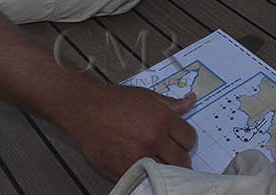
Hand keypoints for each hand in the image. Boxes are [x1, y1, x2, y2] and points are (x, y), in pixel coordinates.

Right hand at [66, 86, 196, 179]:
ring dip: (165, 169)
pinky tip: (143, 168)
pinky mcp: (125, 170)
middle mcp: (154, 140)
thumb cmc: (114, 101)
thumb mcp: (146, 96)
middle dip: (179, 157)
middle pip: (182, 160)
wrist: (84, 110)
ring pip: (167, 173)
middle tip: (170, 154)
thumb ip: (171, 103)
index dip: (185, 140)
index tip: (179, 141)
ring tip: (158, 162)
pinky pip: (146, 179)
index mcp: (162, 120)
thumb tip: (191, 101)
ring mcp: (140, 157)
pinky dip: (147, 176)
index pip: (189, 139)